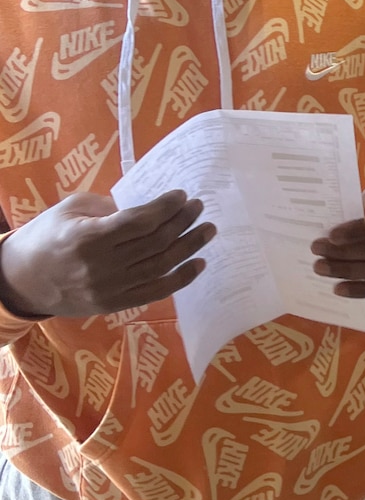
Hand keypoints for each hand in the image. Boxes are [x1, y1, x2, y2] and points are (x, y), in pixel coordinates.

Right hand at [0, 190, 213, 319]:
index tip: (182, 195)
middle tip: (199, 207)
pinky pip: (156, 292)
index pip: (140, 221)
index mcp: (88, 237)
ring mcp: (110, 288)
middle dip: (183, 221)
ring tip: (207, 230)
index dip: (166, 207)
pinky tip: (199, 263)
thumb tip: (148, 208)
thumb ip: (108, 207)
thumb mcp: (71, 210)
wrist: (23, 280)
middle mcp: (101, 265)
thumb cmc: (47, 236)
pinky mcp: (115, 304)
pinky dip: (181, 278)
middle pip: (156, 242)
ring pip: (161, 266)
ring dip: (189, 246)